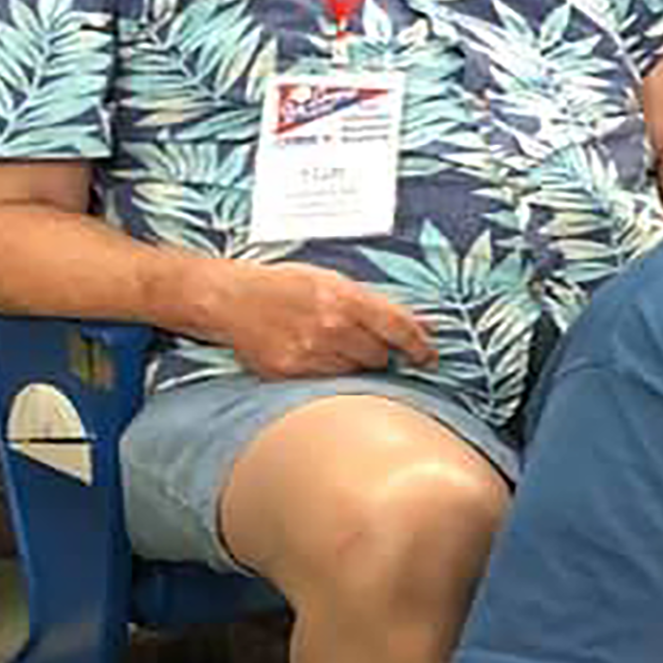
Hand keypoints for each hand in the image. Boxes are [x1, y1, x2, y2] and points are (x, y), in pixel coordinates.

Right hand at [213, 260, 435, 377]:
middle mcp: (331, 326)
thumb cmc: (286, 285)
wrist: (232, 299)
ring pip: (355, 372)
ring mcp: (310, 352)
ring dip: (355, 363)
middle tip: (366, 343)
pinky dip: (330, 372)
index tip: (430, 357)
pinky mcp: (290, 372)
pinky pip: (327, 381)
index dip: (420, 345)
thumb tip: (421, 322)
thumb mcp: (333, 281)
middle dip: (380, 352)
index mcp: (345, 297)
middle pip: (379, 355)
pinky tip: (316, 355)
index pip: (398, 327)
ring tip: (333, 344)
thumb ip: (376, 304)